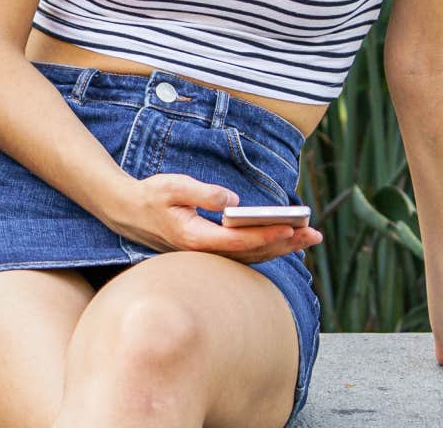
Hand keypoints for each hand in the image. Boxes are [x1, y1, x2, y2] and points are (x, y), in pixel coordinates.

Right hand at [107, 173, 323, 263]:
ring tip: (308, 237)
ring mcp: (207, 254)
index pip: (238, 241)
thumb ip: (203, 192)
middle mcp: (203, 251)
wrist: (128, 211)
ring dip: (280, 247)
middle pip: (252, 253)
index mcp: (194, 237)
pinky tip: (284, 241)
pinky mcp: (209, 251)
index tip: (291, 227)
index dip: (266, 235)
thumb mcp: (172, 187)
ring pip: (251, 256)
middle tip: (315, 234)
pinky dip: (266, 248)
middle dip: (285, 243)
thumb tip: (232, 199)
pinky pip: (244, 254)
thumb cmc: (151, 196)